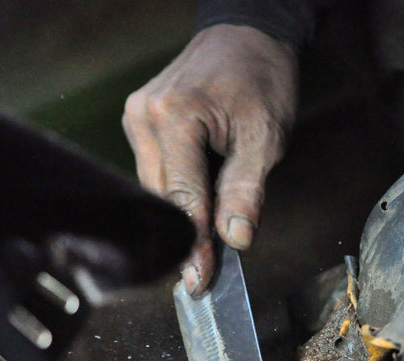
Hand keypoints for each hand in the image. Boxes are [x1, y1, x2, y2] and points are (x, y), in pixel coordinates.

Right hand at [122, 24, 297, 293]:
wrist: (247, 35)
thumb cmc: (260, 78)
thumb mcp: (266, 137)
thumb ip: (246, 190)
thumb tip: (234, 238)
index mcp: (175, 117)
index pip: (181, 198)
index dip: (192, 245)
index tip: (199, 281)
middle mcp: (144, 117)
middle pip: (161, 197)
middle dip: (184, 236)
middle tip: (202, 276)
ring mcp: (137, 118)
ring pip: (155, 188)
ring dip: (179, 215)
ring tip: (203, 247)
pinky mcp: (140, 122)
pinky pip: (156, 170)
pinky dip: (176, 193)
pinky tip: (196, 209)